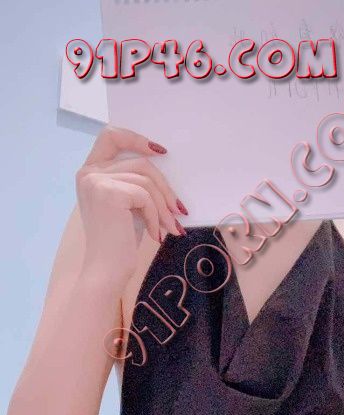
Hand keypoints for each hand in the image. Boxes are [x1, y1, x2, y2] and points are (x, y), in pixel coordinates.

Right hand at [76, 124, 187, 285]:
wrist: (106, 273)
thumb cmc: (119, 244)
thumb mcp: (129, 206)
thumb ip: (137, 183)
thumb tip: (167, 173)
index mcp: (90, 173)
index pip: (110, 136)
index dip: (136, 138)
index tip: (160, 151)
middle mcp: (88, 173)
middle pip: (140, 163)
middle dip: (165, 187)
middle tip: (179, 211)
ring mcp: (95, 181)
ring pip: (146, 181)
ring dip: (164, 207)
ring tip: (171, 228)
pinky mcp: (108, 193)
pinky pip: (145, 196)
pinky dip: (155, 217)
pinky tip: (156, 236)